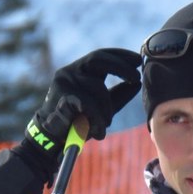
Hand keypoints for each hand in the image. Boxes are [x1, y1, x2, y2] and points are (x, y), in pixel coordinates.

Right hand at [25, 48, 141, 157]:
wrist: (54, 138)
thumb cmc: (80, 119)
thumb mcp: (104, 105)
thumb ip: (119, 93)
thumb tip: (138, 83)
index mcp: (80, 70)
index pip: (101, 55)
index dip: (120, 55)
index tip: (137, 60)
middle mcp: (70, 71)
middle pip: (97, 59)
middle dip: (120, 66)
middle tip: (136, 77)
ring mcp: (64, 83)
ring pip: (97, 86)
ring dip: (107, 107)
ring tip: (106, 123)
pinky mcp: (61, 98)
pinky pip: (87, 104)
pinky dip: (97, 118)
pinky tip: (98, 129)